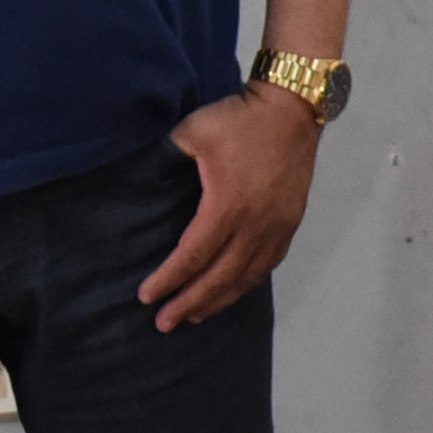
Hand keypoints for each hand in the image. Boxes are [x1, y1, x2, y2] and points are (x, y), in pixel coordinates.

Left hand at [138, 84, 320, 330]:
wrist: (292, 109)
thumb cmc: (240, 120)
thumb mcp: (192, 132)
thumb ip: (164, 159)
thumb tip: (140, 180)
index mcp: (226, 206)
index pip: (192, 256)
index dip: (168, 280)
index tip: (147, 297)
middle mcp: (254, 225)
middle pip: (218, 278)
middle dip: (189, 303)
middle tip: (165, 323)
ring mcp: (276, 227)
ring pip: (246, 277)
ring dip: (218, 300)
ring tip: (196, 316)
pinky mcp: (290, 223)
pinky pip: (267, 264)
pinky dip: (247, 283)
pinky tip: (234, 290)